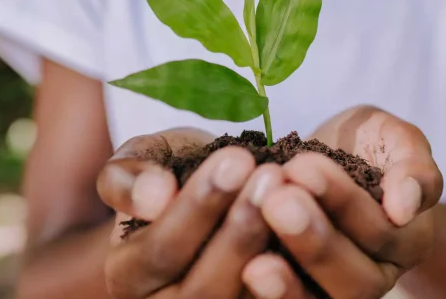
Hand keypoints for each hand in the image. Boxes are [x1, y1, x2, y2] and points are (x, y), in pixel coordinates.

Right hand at [97, 128, 281, 297]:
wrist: (218, 199)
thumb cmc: (176, 175)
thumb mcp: (146, 160)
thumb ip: (130, 174)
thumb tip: (154, 198)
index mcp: (127, 276)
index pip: (160, 252)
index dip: (198, 207)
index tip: (237, 159)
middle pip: (201, 290)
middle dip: (239, 231)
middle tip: (272, 177)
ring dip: (271, 249)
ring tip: (293, 198)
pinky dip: (298, 277)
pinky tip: (317, 227)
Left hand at [242, 106, 443, 298]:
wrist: (314, 162)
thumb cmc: (357, 143)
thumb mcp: (388, 135)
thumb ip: (411, 163)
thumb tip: (406, 207)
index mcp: (409, 240)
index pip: (382, 231)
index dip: (343, 201)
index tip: (302, 166)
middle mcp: (376, 276)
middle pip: (356, 280)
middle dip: (315, 241)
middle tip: (277, 199)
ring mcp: (334, 292)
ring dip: (289, 281)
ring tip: (256, 253)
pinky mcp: (298, 293)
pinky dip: (268, 292)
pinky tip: (245, 268)